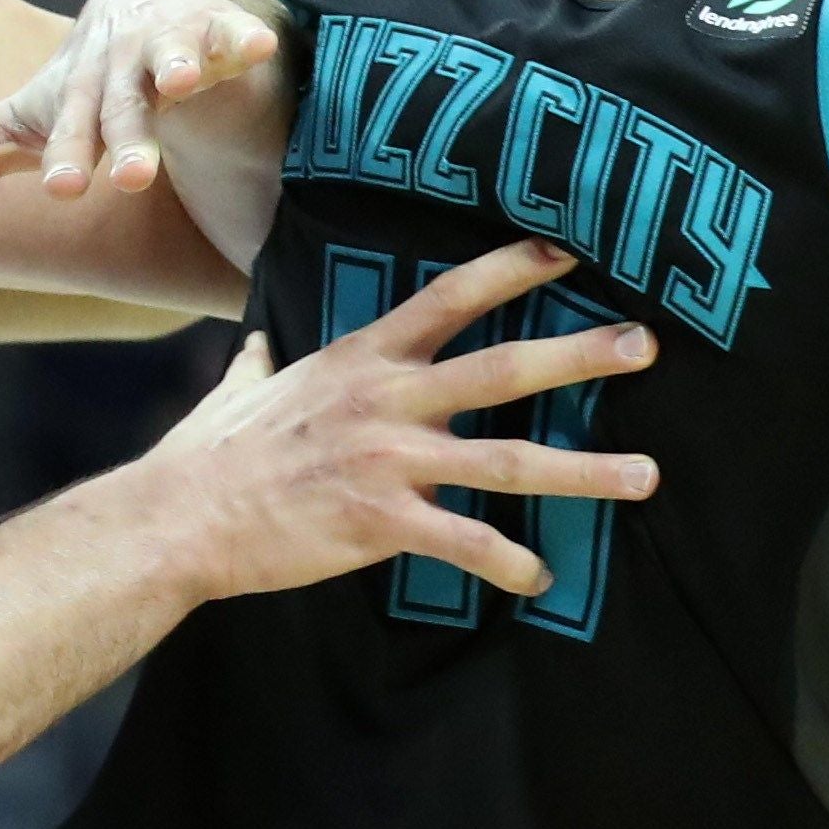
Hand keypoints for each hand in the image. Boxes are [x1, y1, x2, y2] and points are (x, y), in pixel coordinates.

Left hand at [0, 0, 283, 214]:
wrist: (143, 11)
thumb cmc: (77, 92)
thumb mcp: (18, 128)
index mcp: (74, 94)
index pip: (68, 128)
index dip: (67, 154)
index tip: (64, 188)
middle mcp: (119, 66)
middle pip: (122, 103)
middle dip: (126, 134)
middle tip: (130, 176)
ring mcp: (172, 43)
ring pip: (175, 59)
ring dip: (180, 69)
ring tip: (185, 84)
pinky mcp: (223, 31)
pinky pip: (235, 33)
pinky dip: (242, 38)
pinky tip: (252, 46)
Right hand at [147, 239, 653, 603]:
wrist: (182, 517)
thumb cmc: (209, 456)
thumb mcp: (241, 390)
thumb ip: (262, 363)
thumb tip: (258, 345)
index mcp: (362, 358)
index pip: (448, 297)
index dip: (511, 269)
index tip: (569, 251)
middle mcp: (387, 399)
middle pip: (503, 368)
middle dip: (580, 355)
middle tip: (646, 345)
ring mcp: (389, 460)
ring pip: (508, 460)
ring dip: (584, 469)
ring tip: (645, 474)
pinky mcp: (383, 521)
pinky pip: (466, 542)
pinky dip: (510, 562)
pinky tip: (542, 577)